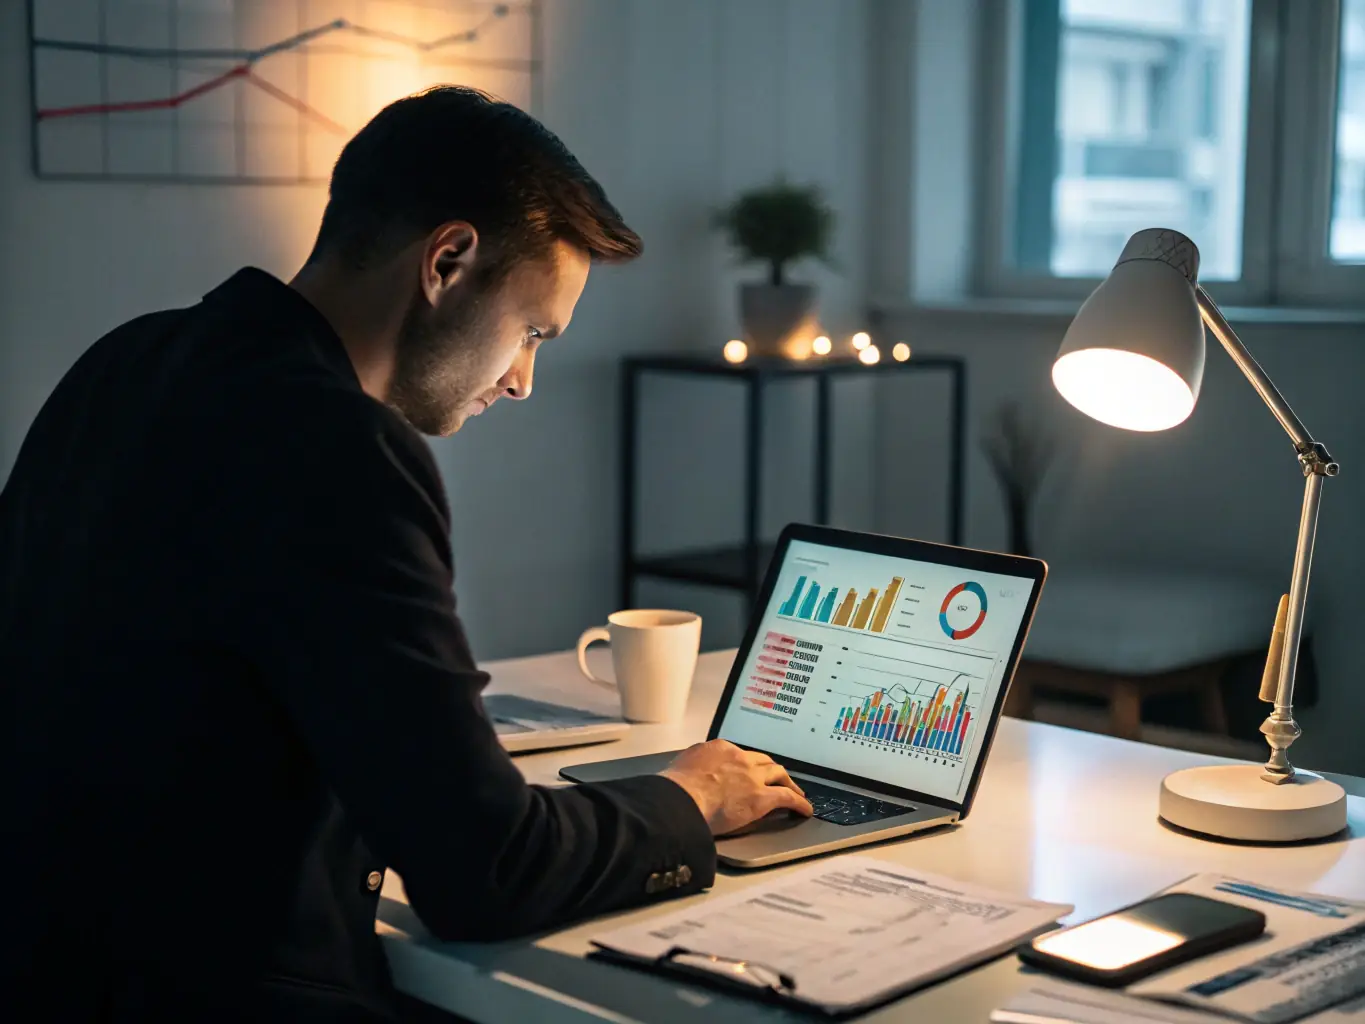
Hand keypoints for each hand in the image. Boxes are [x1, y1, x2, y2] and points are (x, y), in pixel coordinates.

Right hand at [660, 740, 813, 835]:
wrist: (678, 799)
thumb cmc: (673, 789)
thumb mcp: (680, 768)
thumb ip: (692, 769)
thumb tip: (689, 778)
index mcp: (719, 748)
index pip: (740, 754)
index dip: (748, 763)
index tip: (750, 769)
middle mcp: (739, 757)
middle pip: (763, 761)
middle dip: (772, 769)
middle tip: (778, 778)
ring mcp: (752, 777)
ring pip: (779, 774)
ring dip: (789, 783)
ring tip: (795, 792)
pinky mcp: (761, 798)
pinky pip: (787, 798)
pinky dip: (799, 803)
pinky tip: (804, 809)